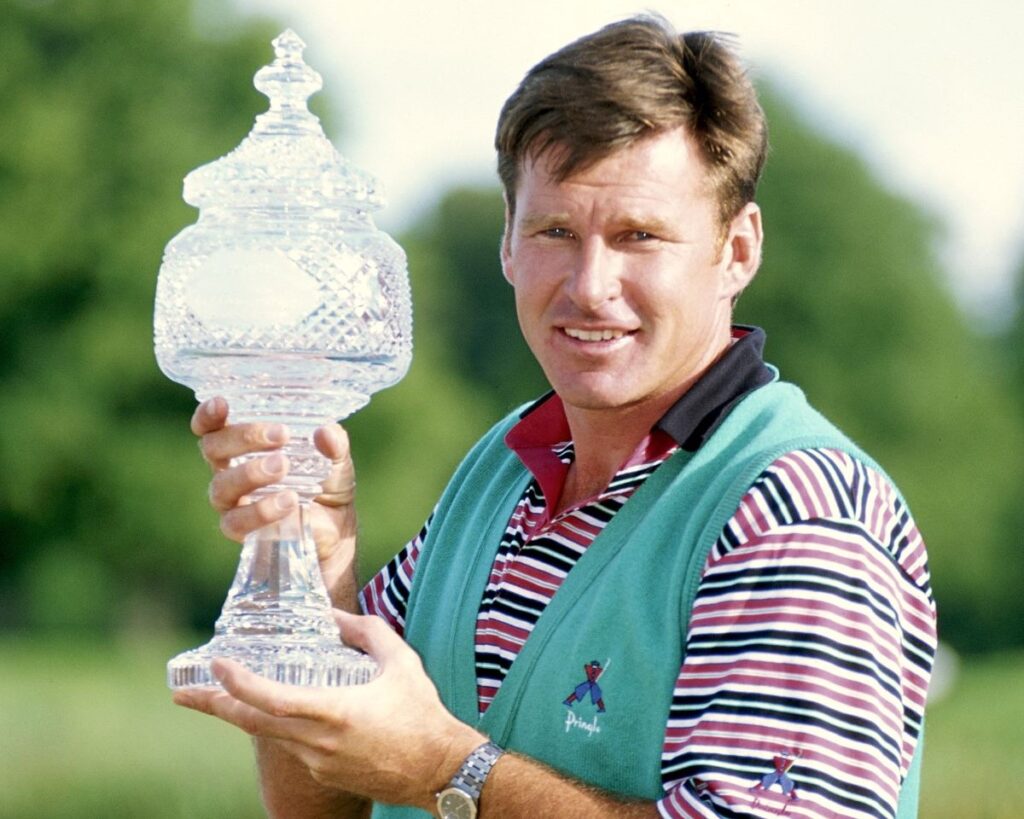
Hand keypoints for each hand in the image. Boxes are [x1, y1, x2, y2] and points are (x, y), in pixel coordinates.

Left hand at [173, 611, 485, 810]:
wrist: (440, 770)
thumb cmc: (422, 713)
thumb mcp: (400, 662)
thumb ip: (366, 632)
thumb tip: (333, 616)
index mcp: (334, 712)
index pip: (272, 699)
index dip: (239, 683)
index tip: (217, 664)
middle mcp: (318, 743)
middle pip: (253, 724)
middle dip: (214, 706)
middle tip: (182, 693)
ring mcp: (319, 764)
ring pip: (271, 736)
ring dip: (245, 714)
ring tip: (223, 696)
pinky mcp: (326, 776)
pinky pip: (293, 747)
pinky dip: (279, 727)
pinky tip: (281, 713)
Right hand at [192, 397, 359, 605]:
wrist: (336, 531)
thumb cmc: (326, 484)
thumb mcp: (337, 461)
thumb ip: (334, 444)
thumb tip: (326, 431)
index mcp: (244, 446)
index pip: (212, 427)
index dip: (209, 415)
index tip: (222, 403)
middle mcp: (229, 470)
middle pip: (214, 448)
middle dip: (244, 436)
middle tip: (280, 434)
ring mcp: (232, 502)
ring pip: (222, 484)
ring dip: (251, 472)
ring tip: (283, 466)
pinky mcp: (240, 530)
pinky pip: (237, 520)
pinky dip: (262, 509)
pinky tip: (289, 501)